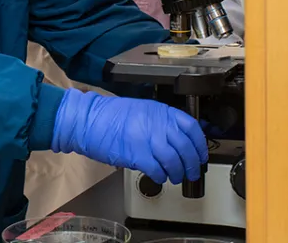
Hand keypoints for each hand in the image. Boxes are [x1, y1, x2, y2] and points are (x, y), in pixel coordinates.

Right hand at [51, 88, 208, 184]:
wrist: (87, 120)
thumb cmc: (108, 116)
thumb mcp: (140, 110)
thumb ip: (159, 122)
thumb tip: (175, 138)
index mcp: (159, 111)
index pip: (191, 127)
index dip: (200, 144)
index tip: (200, 153)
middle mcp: (157, 124)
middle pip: (186, 147)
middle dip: (192, 163)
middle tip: (192, 171)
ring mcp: (148, 140)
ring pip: (175, 161)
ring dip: (178, 173)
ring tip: (176, 177)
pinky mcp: (138, 155)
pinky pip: (158, 170)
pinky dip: (161, 177)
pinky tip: (159, 177)